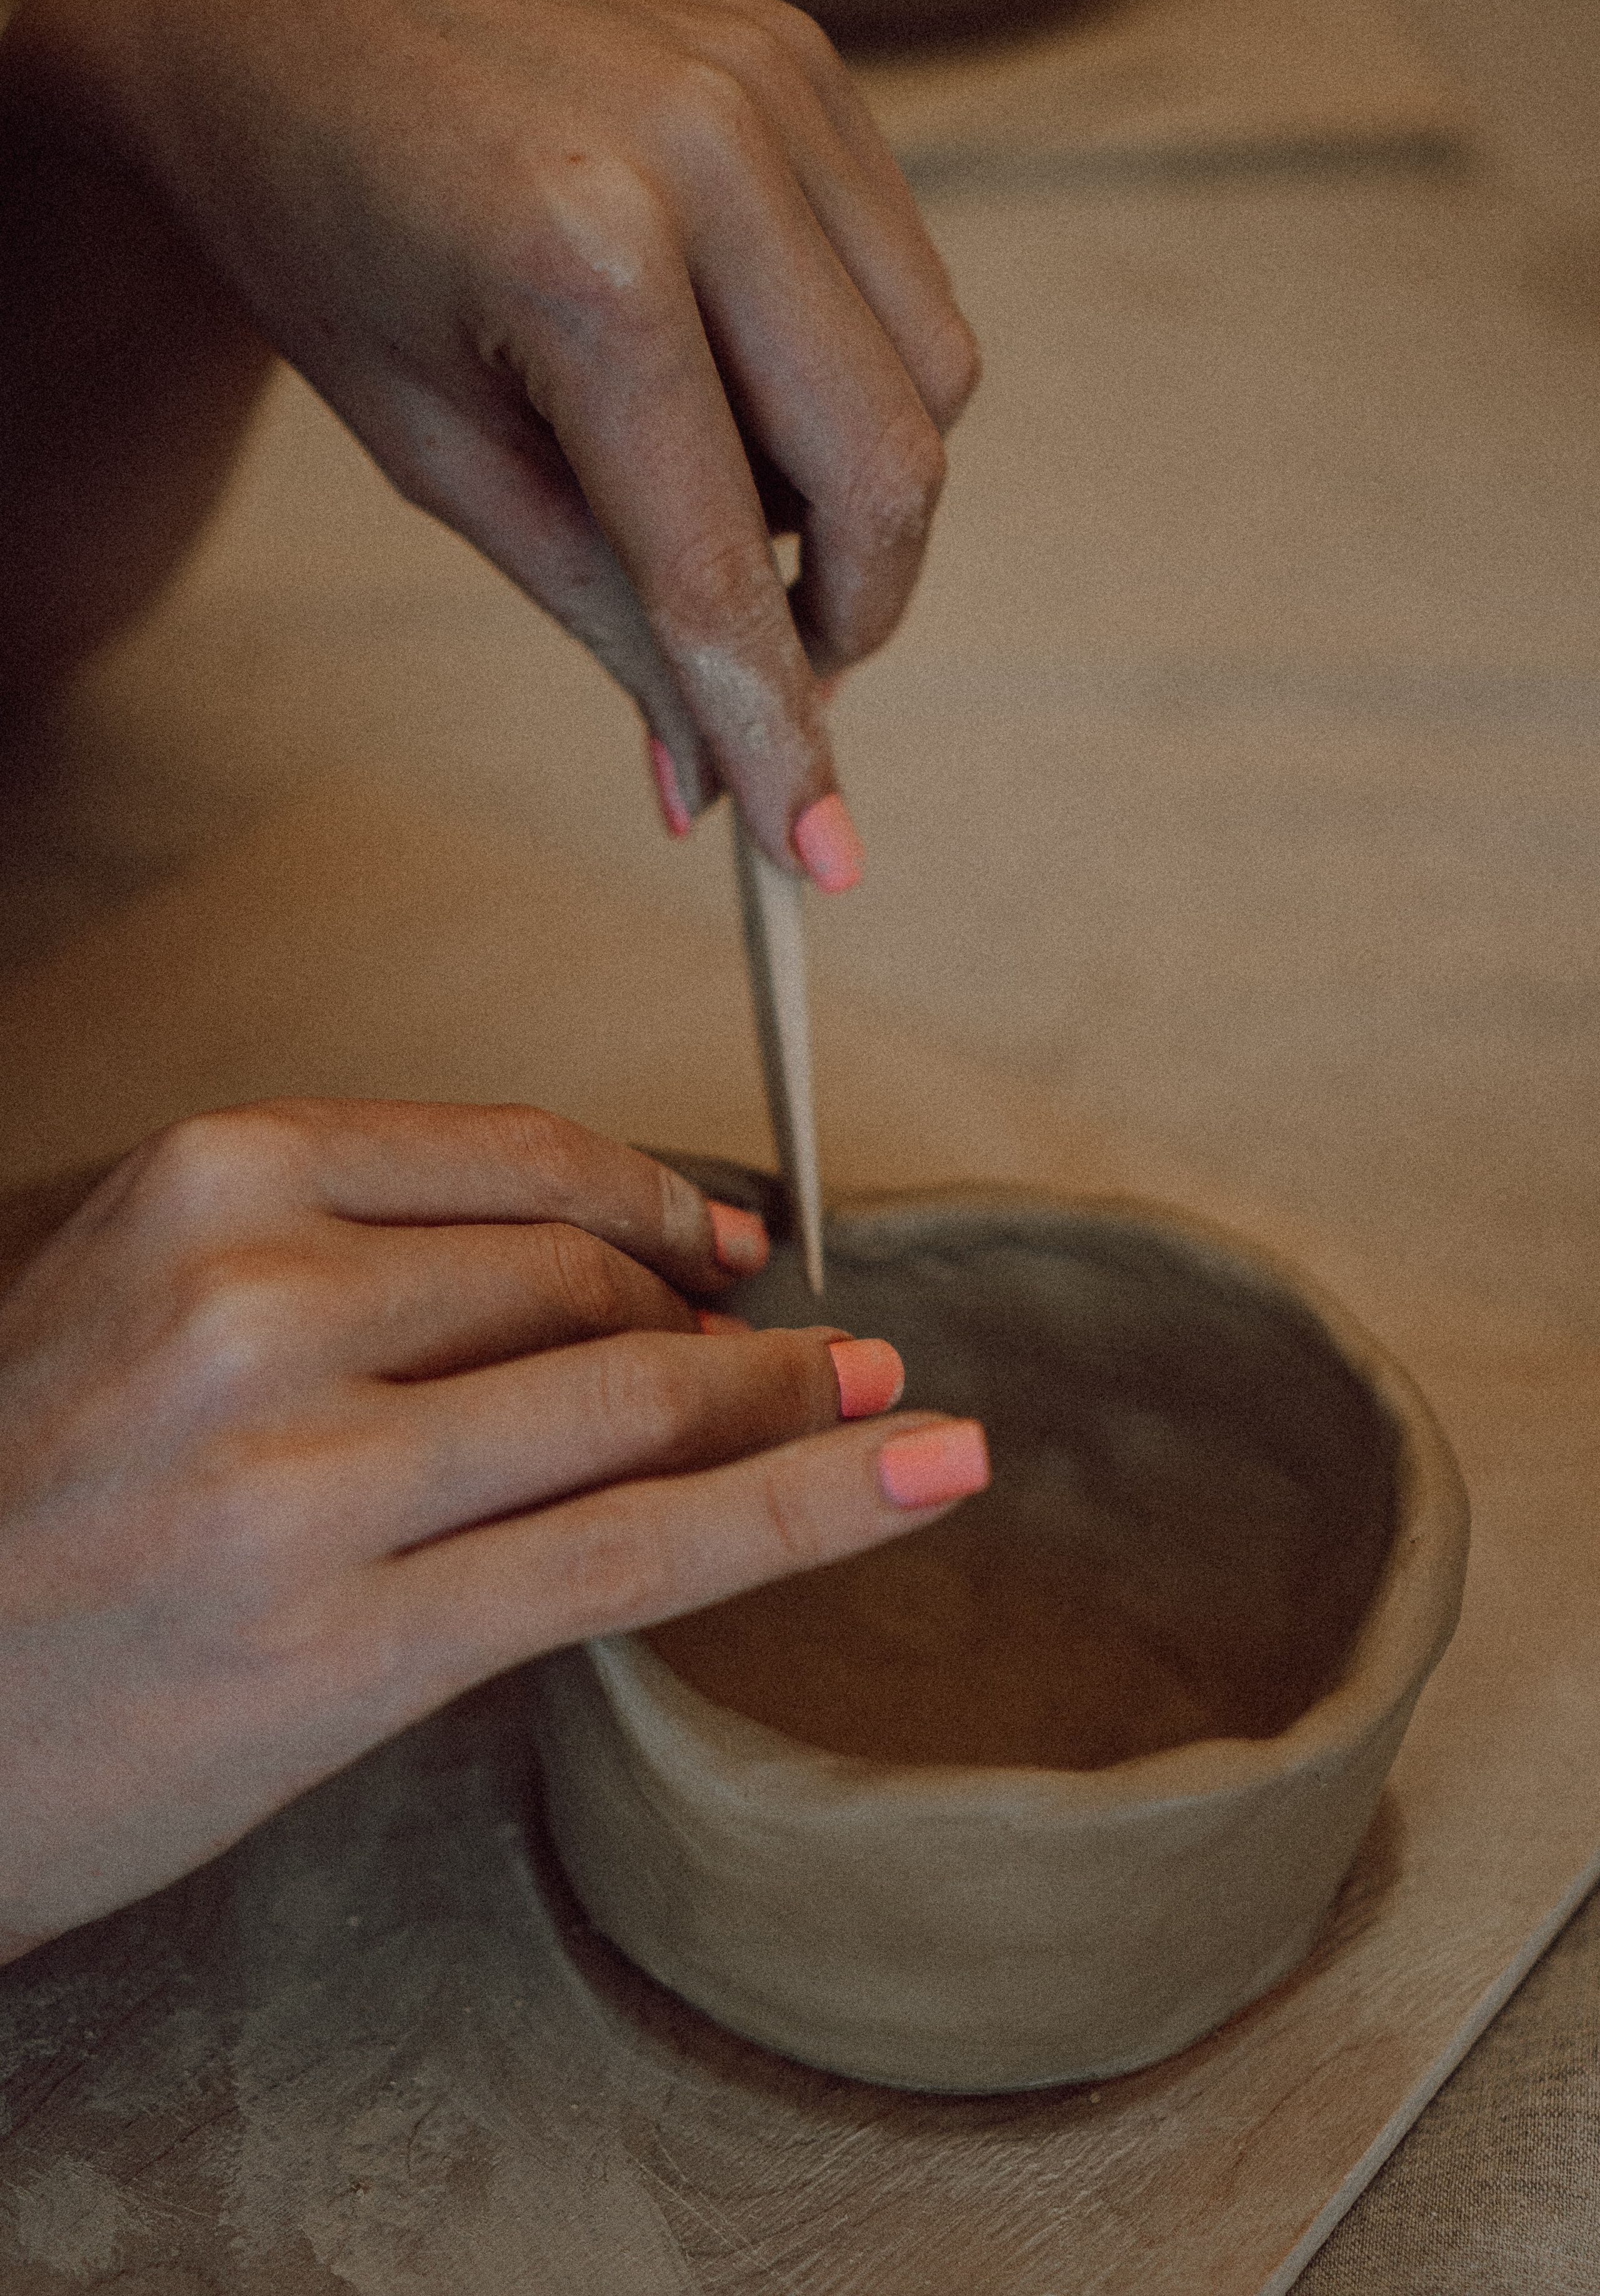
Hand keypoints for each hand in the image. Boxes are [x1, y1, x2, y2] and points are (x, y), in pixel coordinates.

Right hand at [0, 1101, 987, 1959]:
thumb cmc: (22, 1498)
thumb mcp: (140, 1300)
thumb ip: (340, 1252)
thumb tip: (605, 1250)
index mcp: (206, 1183)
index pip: (514, 1160)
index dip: (657, 1194)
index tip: (730, 1236)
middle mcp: (254, 1306)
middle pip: (581, 1281)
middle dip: (720, 1316)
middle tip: (804, 1350)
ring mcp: (300, 1483)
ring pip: (631, 1403)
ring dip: (789, 1397)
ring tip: (878, 1401)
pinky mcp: (347, 1647)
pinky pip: (631, 1553)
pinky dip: (803, 1507)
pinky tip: (920, 1474)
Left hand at [4, 0, 978, 872]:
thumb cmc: (313, 211)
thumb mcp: (437, 450)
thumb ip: (600, 610)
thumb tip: (705, 773)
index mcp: (583, 259)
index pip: (728, 563)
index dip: (782, 734)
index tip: (820, 856)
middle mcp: (708, 153)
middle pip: (891, 473)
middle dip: (846, 616)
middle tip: (767, 664)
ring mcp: (773, 88)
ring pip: (931, 381)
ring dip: (851, 493)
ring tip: (710, 479)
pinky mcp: (804, 60)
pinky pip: (904, 279)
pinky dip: (845, 375)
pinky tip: (730, 371)